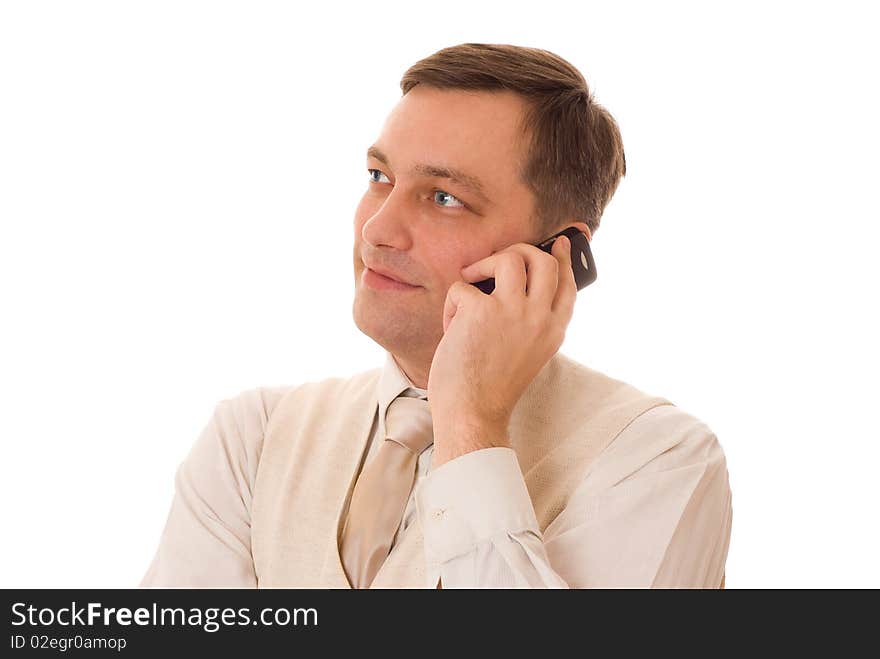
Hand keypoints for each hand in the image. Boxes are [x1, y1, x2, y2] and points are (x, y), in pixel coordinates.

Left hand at [427, 233, 579, 467]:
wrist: (472, 412)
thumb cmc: (492, 387)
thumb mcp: (527, 353)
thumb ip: (532, 322)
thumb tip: (518, 285)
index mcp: (553, 331)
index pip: (566, 284)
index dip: (564, 259)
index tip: (561, 243)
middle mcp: (539, 317)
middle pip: (543, 261)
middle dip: (521, 250)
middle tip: (501, 258)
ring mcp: (512, 311)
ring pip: (509, 258)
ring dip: (486, 263)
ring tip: (472, 278)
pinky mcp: (481, 310)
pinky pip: (463, 287)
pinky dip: (452, 304)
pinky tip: (451, 327)